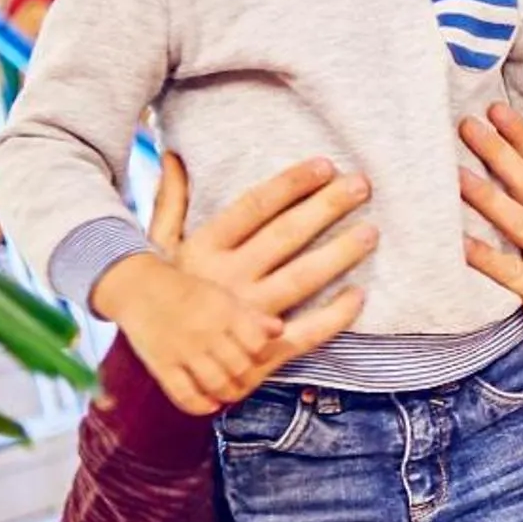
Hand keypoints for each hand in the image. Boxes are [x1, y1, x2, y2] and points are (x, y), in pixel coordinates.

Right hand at [93, 254, 285, 415]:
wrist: (138, 287)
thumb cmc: (186, 291)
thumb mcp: (223, 296)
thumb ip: (251, 316)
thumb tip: (279, 331)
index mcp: (224, 312)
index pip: (257, 344)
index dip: (262, 356)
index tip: (257, 359)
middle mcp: (206, 332)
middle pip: (240, 367)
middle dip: (246, 379)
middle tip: (244, 381)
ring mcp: (183, 350)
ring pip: (217, 383)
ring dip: (228, 394)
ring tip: (229, 392)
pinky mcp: (161, 365)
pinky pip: (185, 394)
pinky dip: (201, 405)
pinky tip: (209, 404)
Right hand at [151, 152, 374, 380]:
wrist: (152, 366)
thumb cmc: (164, 295)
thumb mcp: (158, 248)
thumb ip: (170, 202)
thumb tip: (174, 156)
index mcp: (203, 250)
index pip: (254, 207)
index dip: (291, 183)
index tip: (325, 165)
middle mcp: (225, 280)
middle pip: (285, 236)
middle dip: (326, 207)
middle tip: (361, 185)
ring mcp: (245, 318)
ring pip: (301, 280)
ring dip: (340, 255)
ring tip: (370, 232)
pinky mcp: (258, 353)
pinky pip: (305, 334)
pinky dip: (335, 317)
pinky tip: (358, 295)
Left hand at [459, 104, 522, 372]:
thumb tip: (511, 187)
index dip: (520, 136)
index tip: (495, 108)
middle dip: (498, 152)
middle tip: (467, 124)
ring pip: (520, 221)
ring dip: (487, 197)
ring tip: (455, 175)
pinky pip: (511, 272)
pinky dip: (487, 257)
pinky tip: (462, 245)